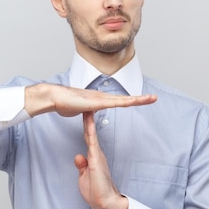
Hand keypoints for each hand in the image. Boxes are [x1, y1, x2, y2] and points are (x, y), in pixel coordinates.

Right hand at [25, 83, 156, 116]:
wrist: (54, 97)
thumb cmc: (63, 103)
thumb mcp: (79, 110)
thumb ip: (85, 110)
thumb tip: (86, 112)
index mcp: (99, 100)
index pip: (119, 101)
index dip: (131, 100)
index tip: (142, 100)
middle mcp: (102, 97)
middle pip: (125, 99)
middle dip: (140, 99)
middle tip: (154, 98)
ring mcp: (100, 99)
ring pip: (123, 100)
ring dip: (138, 99)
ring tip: (151, 98)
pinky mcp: (95, 102)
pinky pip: (113, 103)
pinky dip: (124, 102)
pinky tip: (133, 101)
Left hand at [74, 111, 128, 208]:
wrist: (106, 202)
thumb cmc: (96, 193)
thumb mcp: (84, 177)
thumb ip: (81, 166)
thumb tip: (78, 156)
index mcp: (93, 158)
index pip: (87, 140)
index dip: (85, 128)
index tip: (84, 116)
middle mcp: (96, 154)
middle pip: (89, 133)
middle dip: (88, 120)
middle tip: (86, 105)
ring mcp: (97, 156)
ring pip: (91, 135)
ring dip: (88, 122)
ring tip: (87, 108)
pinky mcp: (96, 159)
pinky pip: (92, 141)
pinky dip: (89, 131)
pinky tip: (88, 122)